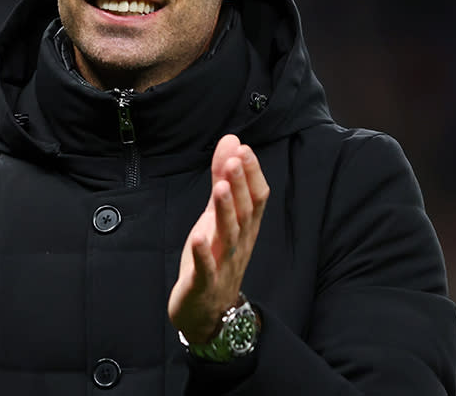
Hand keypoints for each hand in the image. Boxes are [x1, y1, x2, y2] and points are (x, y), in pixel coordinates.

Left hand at [168, 134, 269, 342]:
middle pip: (245, 213)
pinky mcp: (203, 284)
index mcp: (245, 228)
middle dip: (240, 186)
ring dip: (225, 212)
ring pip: (229, 236)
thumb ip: (223, 179)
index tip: (244, 149)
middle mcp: (239, 244)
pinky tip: (198, 237)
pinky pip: (206, 268)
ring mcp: (223, 264)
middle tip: (235, 160)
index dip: (252, 174)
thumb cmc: (214, 257)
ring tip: (219, 188)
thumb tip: (232, 142)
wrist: (207, 312)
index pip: (257, 198)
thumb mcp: (217, 215)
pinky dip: (204, 253)